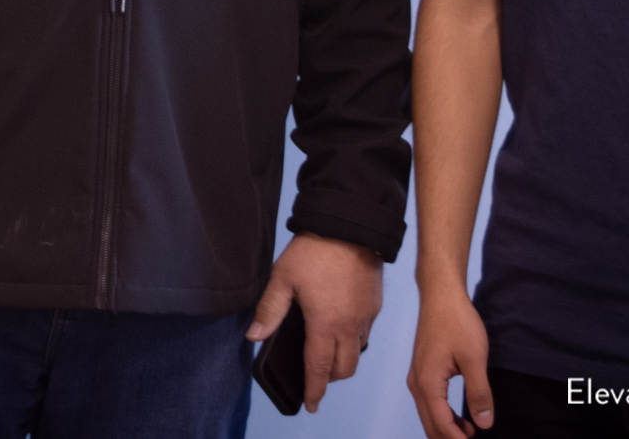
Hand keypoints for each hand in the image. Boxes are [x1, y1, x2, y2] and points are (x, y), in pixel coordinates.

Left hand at [245, 232, 382, 412]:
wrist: (350, 225)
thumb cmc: (314, 250)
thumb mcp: (282, 277)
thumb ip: (269, 310)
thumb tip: (253, 336)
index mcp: (325, 324)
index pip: (319, 368)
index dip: (314, 389)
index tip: (311, 404)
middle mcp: (350, 326)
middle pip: (344, 368)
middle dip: (330, 378)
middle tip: (316, 377)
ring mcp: (366, 316)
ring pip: (357, 352)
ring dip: (343, 360)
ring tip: (326, 352)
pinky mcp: (375, 304)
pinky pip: (366, 333)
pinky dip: (353, 339)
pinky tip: (340, 326)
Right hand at [407, 286, 492, 438]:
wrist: (441, 294)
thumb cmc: (457, 321)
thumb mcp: (474, 358)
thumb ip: (479, 393)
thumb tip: (485, 424)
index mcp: (428, 383)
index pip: (441, 424)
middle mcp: (417, 383)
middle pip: (430, 425)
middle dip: (449, 438)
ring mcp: (417, 376)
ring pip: (428, 415)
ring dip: (446, 429)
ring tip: (471, 433)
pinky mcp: (421, 371)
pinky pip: (428, 403)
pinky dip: (442, 416)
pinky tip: (460, 418)